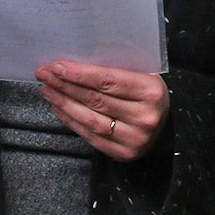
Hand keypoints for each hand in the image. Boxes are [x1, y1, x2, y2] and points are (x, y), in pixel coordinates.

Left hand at [36, 61, 169, 160]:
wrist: (169, 127)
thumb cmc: (148, 94)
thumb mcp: (142, 75)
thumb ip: (116, 68)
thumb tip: (75, 60)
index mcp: (151, 91)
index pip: (108, 81)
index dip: (80, 74)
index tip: (57, 66)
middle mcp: (145, 117)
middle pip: (96, 99)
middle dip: (65, 85)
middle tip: (45, 75)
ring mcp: (135, 138)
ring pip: (90, 119)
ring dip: (64, 103)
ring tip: (48, 90)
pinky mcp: (124, 153)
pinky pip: (91, 136)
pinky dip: (71, 121)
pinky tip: (59, 107)